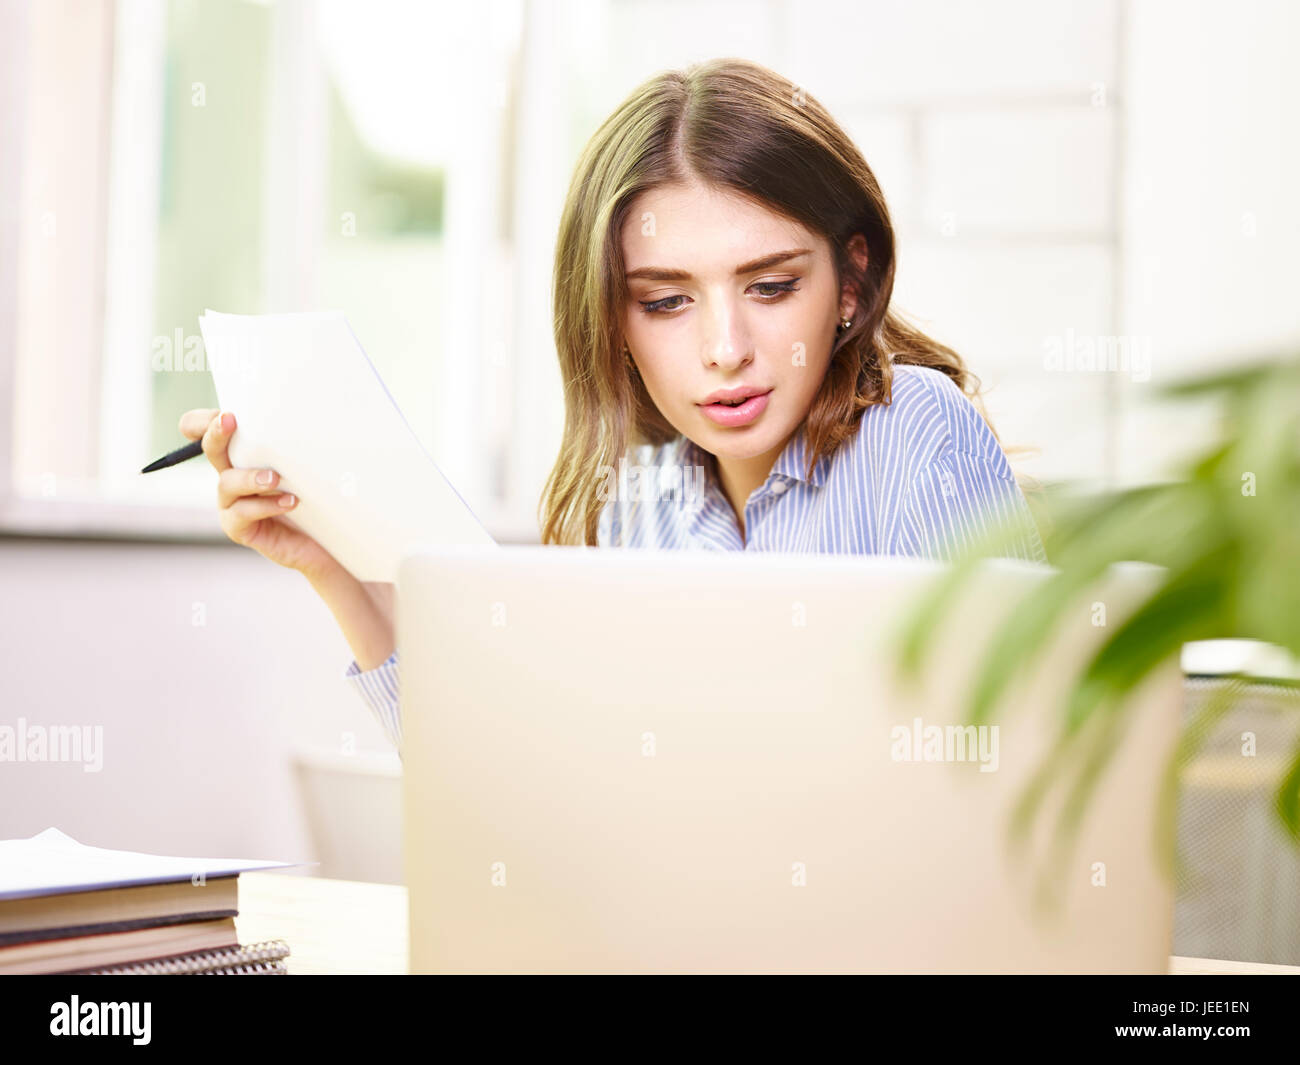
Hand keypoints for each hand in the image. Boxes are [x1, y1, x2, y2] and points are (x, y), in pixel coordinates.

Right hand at [179, 408, 340, 580]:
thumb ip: (300, 445)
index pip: (212, 433)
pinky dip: (265, 506)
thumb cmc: (320, 500)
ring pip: (227, 483)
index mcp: (245, 456)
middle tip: (229, 420)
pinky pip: (242, 514)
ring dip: (250, 477)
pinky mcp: (240, 529)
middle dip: (216, 434)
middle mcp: (233, 477)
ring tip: (275, 479)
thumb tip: (316, 413)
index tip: (221, 411)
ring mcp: (233, 504)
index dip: (203, 421)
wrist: (328, 542)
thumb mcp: (311, 466)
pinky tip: (289, 502)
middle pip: (211, 450)